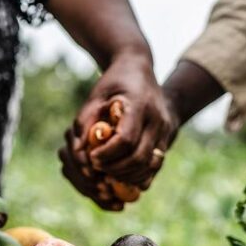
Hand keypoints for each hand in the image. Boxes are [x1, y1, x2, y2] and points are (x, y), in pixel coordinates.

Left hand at [59, 54, 176, 208]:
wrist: (139, 69)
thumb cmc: (113, 82)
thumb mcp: (95, 96)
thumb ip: (84, 122)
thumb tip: (78, 152)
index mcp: (139, 105)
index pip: (126, 139)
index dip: (107, 154)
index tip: (92, 157)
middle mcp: (156, 119)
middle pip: (139, 157)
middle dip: (115, 169)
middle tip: (97, 168)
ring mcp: (165, 130)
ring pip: (150, 165)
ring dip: (128, 175)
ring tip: (108, 173)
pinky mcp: (166, 138)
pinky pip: (155, 164)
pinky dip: (139, 175)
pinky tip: (122, 175)